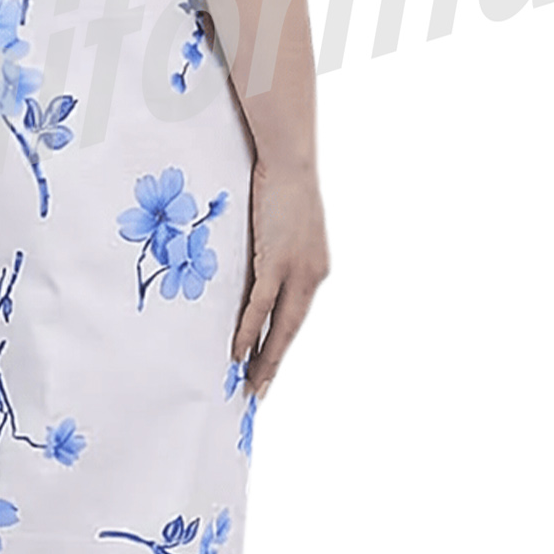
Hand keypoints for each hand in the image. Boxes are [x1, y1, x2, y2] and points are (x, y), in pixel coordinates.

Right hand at [231, 157, 329, 400]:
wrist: (289, 162)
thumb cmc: (282, 188)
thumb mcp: (283, 229)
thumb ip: (273, 256)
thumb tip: (252, 274)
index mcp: (314, 269)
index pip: (296, 317)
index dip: (281, 344)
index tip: (269, 369)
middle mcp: (312, 276)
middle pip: (291, 330)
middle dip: (274, 363)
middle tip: (257, 391)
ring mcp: (297, 271)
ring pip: (279, 326)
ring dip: (263, 358)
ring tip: (248, 383)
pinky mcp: (278, 262)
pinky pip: (261, 306)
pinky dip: (250, 331)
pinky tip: (238, 352)